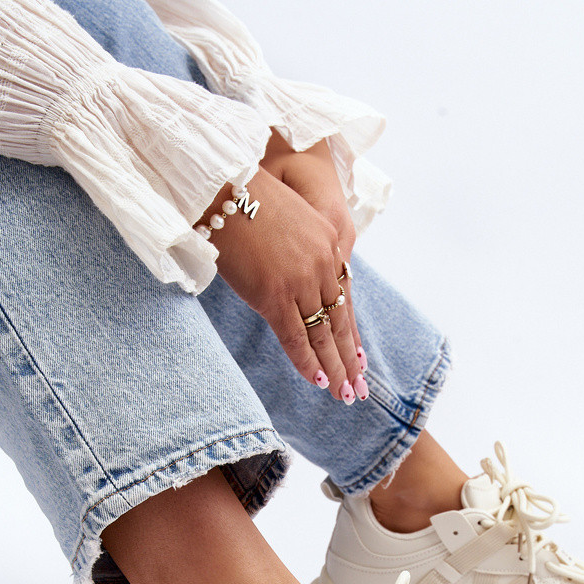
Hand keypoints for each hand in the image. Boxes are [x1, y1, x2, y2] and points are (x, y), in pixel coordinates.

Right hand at [200, 167, 364, 400]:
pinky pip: (295, 338)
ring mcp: (301, 281)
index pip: (344, 299)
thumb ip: (302, 251)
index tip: (359, 358)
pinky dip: (307, 363)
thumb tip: (296, 279)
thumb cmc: (246, 202)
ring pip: (322, 335)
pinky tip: (317, 381)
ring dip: (334, 369)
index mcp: (331, 242)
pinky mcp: (275, 296)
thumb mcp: (291, 221)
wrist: (224, 189)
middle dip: (350, 360)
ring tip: (344, 395)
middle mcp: (323, 264)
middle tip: (359, 388)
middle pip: (340, 322)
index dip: (351, 332)